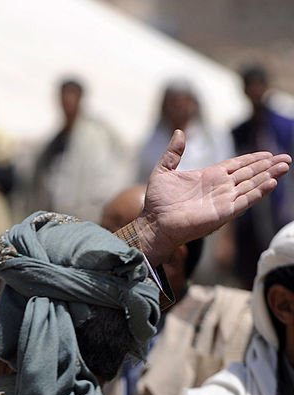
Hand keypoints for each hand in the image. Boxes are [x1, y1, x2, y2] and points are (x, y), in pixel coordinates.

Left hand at [136, 129, 290, 264]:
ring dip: (269, 176)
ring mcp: (223, 200)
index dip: (253, 159)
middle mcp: (220, 188)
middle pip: (250, 174)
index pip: (237, 165)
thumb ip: (173, 152)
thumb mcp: (164, 171)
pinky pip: (245, 201)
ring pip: (252, 185)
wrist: (154, 223)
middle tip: (286, 158)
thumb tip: (178, 131)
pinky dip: (259, 192)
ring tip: (285, 166)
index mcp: (209, 176)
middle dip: (268, 165)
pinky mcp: (223, 212)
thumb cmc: (157, 201)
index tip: (268, 153)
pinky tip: (272, 183)